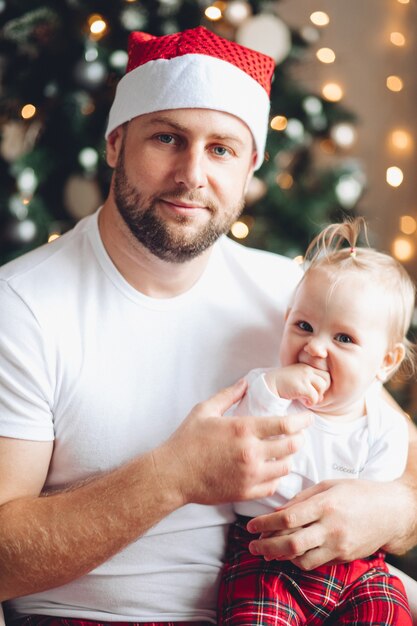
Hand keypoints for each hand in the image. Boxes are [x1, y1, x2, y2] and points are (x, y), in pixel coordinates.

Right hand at [155, 378, 311, 506]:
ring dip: (288, 458)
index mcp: (243, 429)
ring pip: (285, 467)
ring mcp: (250, 475)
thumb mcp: (204, 410)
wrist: (173, 474)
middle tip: (298, 435)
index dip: (302, 421)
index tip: (307, 418)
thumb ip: (228, 395)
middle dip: (299, 439)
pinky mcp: (246, 492)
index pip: (285, 425)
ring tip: (284, 453)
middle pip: (291, 446)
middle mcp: (251, 453)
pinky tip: (271, 471)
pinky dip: (276, 478)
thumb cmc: (186, 441)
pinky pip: (273, 487)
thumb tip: (244, 383)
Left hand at [246, 478, 411, 569]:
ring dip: (280, 557)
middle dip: (267, 546)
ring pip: (301, 559)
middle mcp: (331, 527)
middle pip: (291, 543)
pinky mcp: (344, 558)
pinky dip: (299, 559)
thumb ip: (302, 499)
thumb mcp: (328, 485)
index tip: (251, 526)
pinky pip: (315, 563)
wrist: (391, 512)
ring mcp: (338, 546)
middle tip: (252, 545)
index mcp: (325, 505)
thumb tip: (278, 511)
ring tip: (267, 551)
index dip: (265, 524)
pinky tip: (290, 553)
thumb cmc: (358, 492)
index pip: (288, 518)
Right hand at [265, 363, 329, 405]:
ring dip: (317, 396)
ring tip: (307, 399)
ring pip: (322, 387)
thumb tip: (321, 397)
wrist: (267, 386)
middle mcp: (306, 369)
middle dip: (322, 390)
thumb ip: (308, 383)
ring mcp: (304, 376)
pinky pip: (314, 396)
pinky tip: (303, 402)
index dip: (322, 385)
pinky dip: (311, 402)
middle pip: (327, 379)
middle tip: (312, 396)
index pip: (324, 374)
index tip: (313, 392)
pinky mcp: (301, 385)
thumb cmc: (282, 385)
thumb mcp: (296, 379)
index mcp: (306, 366)